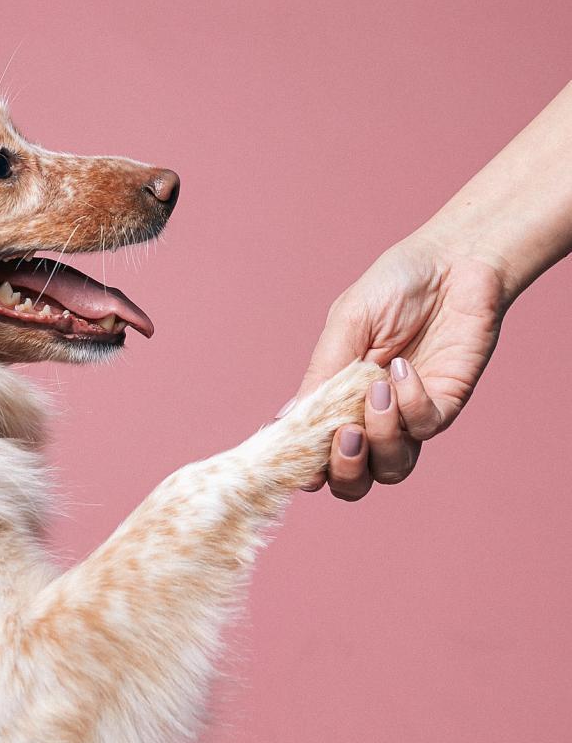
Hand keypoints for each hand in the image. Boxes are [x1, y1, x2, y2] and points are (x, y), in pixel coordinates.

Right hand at [291, 233, 506, 499]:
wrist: (455, 260)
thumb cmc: (394, 286)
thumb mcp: (345, 325)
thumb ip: (320, 374)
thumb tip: (285, 421)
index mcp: (334, 403)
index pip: (314, 456)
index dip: (304, 467)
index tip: (293, 455)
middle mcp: (369, 419)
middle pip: (353, 482)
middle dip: (344, 470)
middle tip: (344, 435)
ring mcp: (407, 417)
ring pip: (390, 468)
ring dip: (379, 441)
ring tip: (374, 396)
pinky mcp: (444, 406)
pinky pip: (424, 428)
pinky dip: (409, 404)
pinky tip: (402, 369)